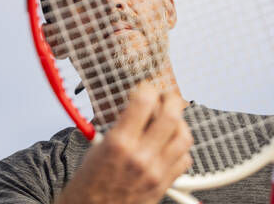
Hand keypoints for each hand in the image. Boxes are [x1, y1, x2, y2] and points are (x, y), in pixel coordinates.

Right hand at [55, 82, 192, 203]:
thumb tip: (139, 107)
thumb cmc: (88, 184)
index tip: (146, 89)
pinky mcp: (164, 185)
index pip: (144, 102)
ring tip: (170, 121)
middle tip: (165, 98)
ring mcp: (156, 172)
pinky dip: (181, 148)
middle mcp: (141, 157)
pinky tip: (170, 145)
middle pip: (172, 116)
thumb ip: (121, 126)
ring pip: (184, 137)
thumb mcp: (98, 146)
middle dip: (171, 100)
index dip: (148, 89)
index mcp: (119, 143)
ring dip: (179, 124)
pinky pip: (185, 159)